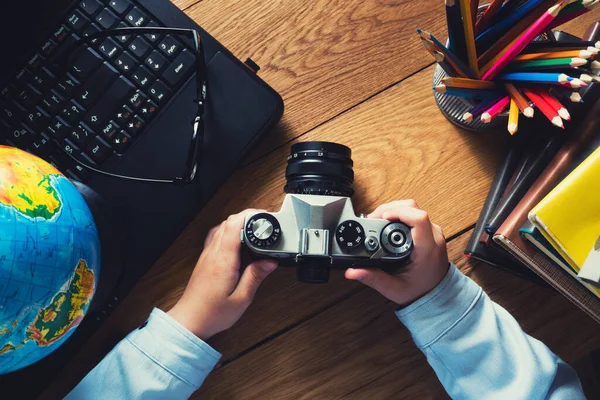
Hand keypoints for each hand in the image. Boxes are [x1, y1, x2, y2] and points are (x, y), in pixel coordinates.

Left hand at [167, 210, 277, 339]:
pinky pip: (216, 236)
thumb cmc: (212, 313)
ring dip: (238, 223)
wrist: (190, 321)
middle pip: (229, 222)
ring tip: (253, 230)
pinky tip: (236, 240)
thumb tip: (270, 262)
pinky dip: (228, 232)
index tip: (265, 217)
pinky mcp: (205, 259)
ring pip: (221, 227)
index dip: (251, 215)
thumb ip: (256, 277)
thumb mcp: (242, 298)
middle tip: (264, 223)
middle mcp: (213, 253)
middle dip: (248, 217)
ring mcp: (207, 255)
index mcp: (223, 260)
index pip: (234, 225)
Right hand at [345, 200, 448, 305]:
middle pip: (412, 207)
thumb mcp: (394, 288)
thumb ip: (373, 279)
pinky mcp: (429, 230)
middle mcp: (433, 236)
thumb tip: (353, 272)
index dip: (398, 212)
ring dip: (393, 210)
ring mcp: (433, 231)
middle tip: (373, 221)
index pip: (418, 219)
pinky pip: (414, 213)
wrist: (437, 295)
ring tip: (378, 222)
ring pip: (413, 207)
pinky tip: (387, 224)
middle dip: (389, 209)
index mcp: (427, 249)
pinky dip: (399, 214)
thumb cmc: (420, 291)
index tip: (382, 216)